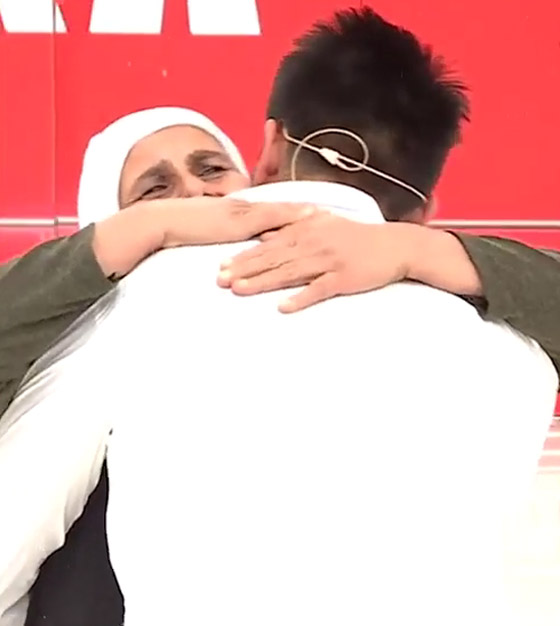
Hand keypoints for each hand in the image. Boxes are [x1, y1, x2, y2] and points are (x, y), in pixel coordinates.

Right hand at [151, 197, 315, 247]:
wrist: (166, 222)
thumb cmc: (184, 230)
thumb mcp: (210, 233)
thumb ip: (227, 238)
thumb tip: (240, 251)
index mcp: (240, 210)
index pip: (273, 211)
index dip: (295, 212)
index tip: (315, 213)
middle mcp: (246, 207)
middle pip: (283, 209)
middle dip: (306, 211)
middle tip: (330, 213)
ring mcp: (244, 211)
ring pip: (281, 210)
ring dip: (304, 213)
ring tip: (326, 216)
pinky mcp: (239, 220)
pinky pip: (270, 217)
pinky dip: (290, 216)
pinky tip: (307, 219)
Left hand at [218, 214, 419, 312]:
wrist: (394, 244)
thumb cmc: (358, 236)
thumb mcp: (325, 225)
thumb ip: (295, 228)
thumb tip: (267, 233)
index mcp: (307, 230)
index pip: (269, 244)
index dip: (244, 256)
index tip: (222, 265)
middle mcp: (314, 242)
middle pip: (273, 258)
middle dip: (245, 269)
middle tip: (220, 280)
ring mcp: (328, 260)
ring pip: (290, 272)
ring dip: (264, 281)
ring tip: (240, 291)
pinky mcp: (344, 277)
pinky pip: (318, 289)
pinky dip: (301, 298)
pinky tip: (283, 307)